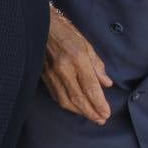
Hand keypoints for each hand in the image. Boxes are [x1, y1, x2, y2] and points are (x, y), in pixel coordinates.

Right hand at [43, 6, 111, 123]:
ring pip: (66, 100)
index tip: (106, 113)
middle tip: (101, 120)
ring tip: (91, 116)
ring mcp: (52, 74)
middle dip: (91, 112)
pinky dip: (68, 105)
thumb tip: (106, 83)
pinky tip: (76, 108)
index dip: (98, 103)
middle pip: (78, 97)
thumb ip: (97, 66)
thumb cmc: (66, 34)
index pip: (90, 86)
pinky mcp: (44, 77)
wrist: (41, 27)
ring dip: (80, 111)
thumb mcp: (87, 45)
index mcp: (77, 58)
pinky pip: (57, 96)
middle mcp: (64, 69)